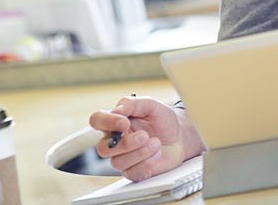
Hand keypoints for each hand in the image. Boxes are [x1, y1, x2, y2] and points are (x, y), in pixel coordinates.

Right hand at [90, 96, 204, 180]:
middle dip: (125, 144)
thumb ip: (133, 104)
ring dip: (140, 152)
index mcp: (115, 122)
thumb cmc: (163, 120)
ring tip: (156, 143)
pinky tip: (157, 154)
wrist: (180, 136)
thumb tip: (117, 110)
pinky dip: (147, 163)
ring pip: (118, 162)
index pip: (97, 120)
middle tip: (145, 135)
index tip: (124, 123)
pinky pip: (132, 173)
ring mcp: (124, 158)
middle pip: (102, 148)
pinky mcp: (134, 171)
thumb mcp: (151, 105)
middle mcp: (115, 141)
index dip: (106, 122)